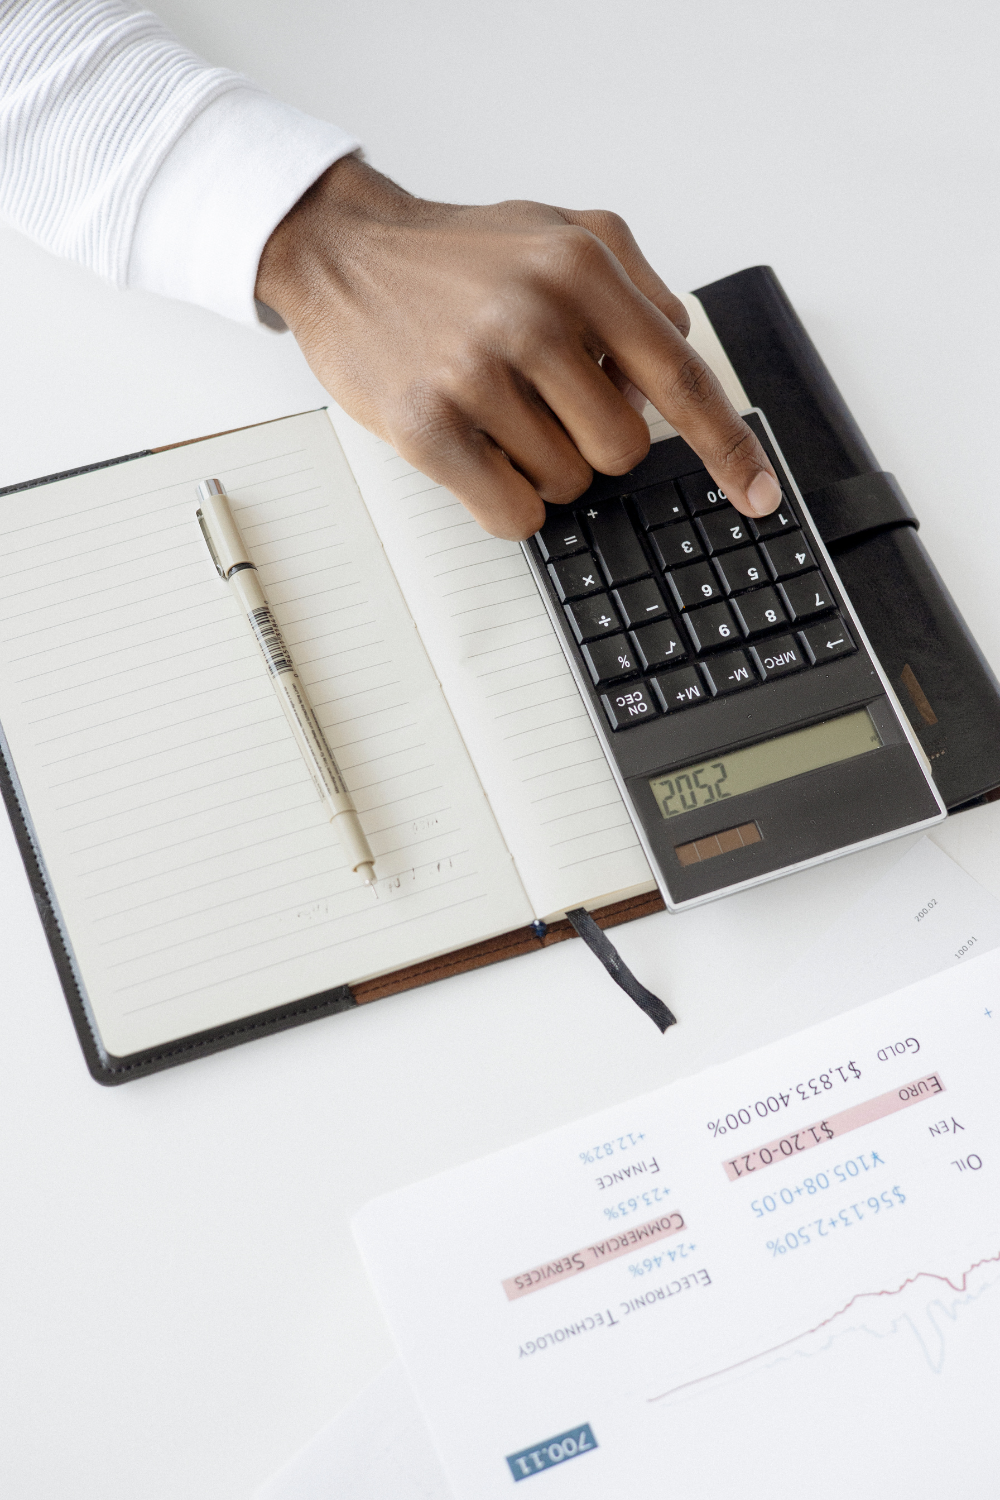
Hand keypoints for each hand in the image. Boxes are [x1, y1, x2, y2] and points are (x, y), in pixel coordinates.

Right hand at [256, 156, 780, 540]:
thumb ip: (636, 290)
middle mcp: (533, 316)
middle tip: (547, 403)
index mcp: (581, 267)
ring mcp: (477, 374)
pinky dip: (509, 500)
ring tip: (496, 410)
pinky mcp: (428, 427)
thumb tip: (675, 370)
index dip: (727, 447)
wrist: (343, 253)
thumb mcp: (562, 231)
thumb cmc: (457, 256)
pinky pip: (513, 513)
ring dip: (542, 465)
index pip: (682, 377)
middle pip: (624, 449)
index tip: (758, 493)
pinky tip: (480, 453)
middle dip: (595, 442)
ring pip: (568, 484)